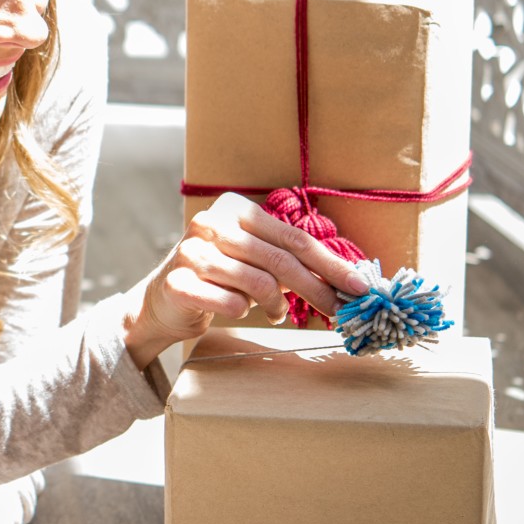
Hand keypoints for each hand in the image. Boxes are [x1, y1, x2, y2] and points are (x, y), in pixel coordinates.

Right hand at [124, 192, 370, 367]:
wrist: (164, 301)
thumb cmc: (222, 279)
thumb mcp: (256, 261)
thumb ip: (291, 261)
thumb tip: (346, 280)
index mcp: (236, 209)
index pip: (294, 237)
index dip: (330, 264)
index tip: (358, 286)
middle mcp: (211, 224)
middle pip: (280, 260)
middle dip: (316, 289)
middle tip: (338, 311)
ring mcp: (191, 252)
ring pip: (258, 283)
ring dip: (276, 307)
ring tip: (276, 314)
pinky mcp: (177, 282)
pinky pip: (230, 303)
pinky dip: (244, 312)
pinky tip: (240, 310)